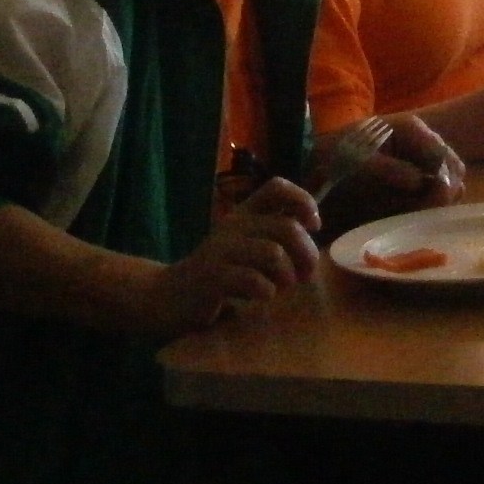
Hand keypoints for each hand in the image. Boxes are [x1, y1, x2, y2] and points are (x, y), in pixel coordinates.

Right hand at [141, 178, 319, 338]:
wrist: (170, 296)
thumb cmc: (219, 272)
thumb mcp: (245, 244)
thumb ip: (273, 232)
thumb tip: (313, 225)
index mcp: (243, 213)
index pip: (277, 187)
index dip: (302, 201)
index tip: (313, 225)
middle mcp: (233, 226)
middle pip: (287, 227)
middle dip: (306, 253)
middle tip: (304, 274)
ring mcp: (221, 250)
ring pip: (274, 254)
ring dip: (288, 275)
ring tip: (282, 287)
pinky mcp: (212, 277)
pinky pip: (253, 280)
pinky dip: (267, 290)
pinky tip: (263, 296)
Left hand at [316, 112, 465, 232]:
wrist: (315, 161)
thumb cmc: (336, 154)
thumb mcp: (360, 159)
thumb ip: (392, 169)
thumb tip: (420, 182)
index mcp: (411, 129)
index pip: (443, 156)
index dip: (444, 179)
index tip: (436, 202)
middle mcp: (421, 141)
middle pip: (454, 169)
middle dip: (445, 191)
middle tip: (426, 209)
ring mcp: (419, 159)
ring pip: (450, 181)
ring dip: (438, 199)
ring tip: (416, 210)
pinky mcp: (414, 176)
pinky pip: (434, 190)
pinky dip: (429, 202)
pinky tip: (412, 210)